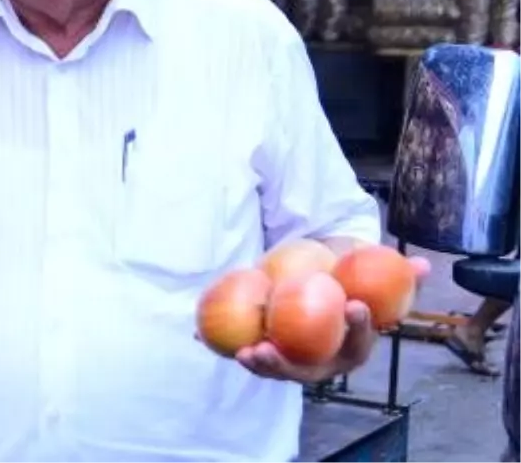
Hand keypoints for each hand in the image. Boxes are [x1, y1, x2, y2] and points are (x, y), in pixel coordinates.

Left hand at [236, 255, 431, 383]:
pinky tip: (210, 339)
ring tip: (246, 352)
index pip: (358, 343)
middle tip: (270, 348)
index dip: (358, 327)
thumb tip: (424, 264)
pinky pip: (254, 356)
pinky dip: (233, 350)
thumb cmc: (347, 289)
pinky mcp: (271, 356)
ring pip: (278, 371)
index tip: (352, 305)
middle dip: (289, 366)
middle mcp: (324, 363)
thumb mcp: (369, 278)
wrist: (318, 295)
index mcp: (352, 349)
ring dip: (261, 365)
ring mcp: (296, 364)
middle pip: (308, 371)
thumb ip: (398, 274)